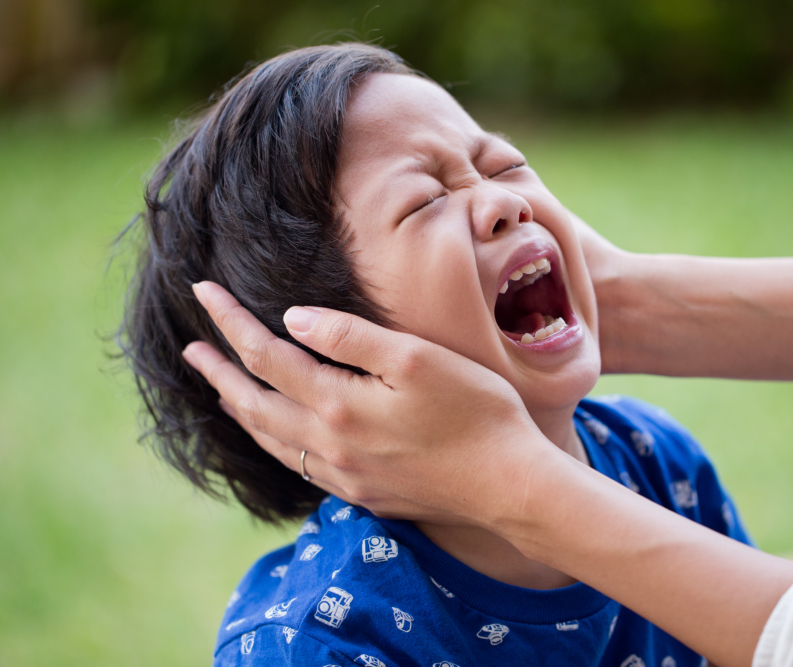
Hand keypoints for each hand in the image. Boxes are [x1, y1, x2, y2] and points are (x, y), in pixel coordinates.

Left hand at [182, 281, 555, 526]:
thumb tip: (291, 319)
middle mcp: (328, 445)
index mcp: (338, 404)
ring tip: (220, 391)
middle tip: (190, 349)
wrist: (509, 486)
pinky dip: (272, 440)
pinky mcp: (363, 493)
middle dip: (218, 371)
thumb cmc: (475, 412)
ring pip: (270, 439)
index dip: (230, 321)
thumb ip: (350, 337)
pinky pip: (296, 464)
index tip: (202, 291)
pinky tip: (277, 434)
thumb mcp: (416, 358)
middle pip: (253, 403)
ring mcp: (343, 475)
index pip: (265, 355)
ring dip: (239, 410)